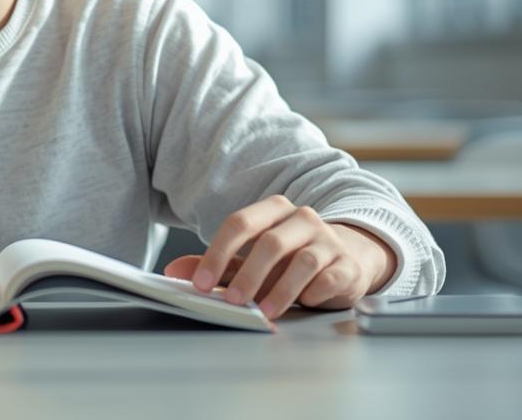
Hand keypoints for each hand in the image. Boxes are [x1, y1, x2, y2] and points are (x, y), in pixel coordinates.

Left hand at [162, 194, 395, 319]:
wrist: (346, 258)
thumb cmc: (290, 259)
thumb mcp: (252, 258)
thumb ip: (218, 264)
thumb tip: (174, 271)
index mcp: (273, 210)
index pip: (240, 223)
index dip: (217, 253)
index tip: (201, 283)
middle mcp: (301, 219)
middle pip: (270, 242)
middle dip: (248, 274)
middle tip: (233, 301)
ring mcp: (328, 240)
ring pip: (303, 260)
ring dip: (280, 289)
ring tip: (265, 311)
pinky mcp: (348, 265)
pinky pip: (330, 277)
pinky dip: (314, 292)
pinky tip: (303, 303)